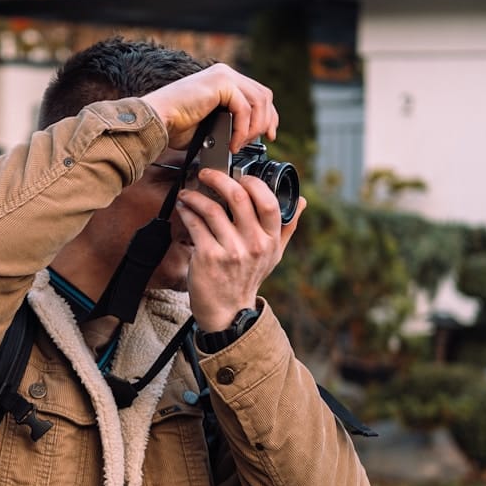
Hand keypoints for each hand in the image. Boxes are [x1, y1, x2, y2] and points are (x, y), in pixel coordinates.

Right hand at [140, 63, 276, 152]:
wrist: (156, 121)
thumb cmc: (175, 126)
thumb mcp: (212, 124)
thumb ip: (230, 122)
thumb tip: (247, 135)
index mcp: (223, 80)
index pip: (259, 94)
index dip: (268, 115)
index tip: (270, 134)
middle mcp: (225, 73)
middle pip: (264, 95)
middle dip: (267, 121)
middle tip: (262, 140)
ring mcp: (223, 75)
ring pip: (259, 101)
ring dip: (254, 128)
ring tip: (239, 144)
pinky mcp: (220, 82)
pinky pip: (244, 108)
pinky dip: (242, 129)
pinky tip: (232, 142)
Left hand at [176, 168, 306, 331]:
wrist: (229, 311)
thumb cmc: (249, 278)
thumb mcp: (274, 254)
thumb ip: (287, 226)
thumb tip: (301, 200)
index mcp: (271, 239)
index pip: (268, 202)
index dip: (253, 183)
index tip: (239, 177)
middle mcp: (254, 244)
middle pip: (238, 197)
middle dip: (219, 178)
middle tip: (206, 174)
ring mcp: (231, 251)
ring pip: (211, 208)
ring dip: (195, 195)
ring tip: (188, 193)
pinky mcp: (209, 257)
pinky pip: (195, 224)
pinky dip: (186, 211)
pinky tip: (184, 208)